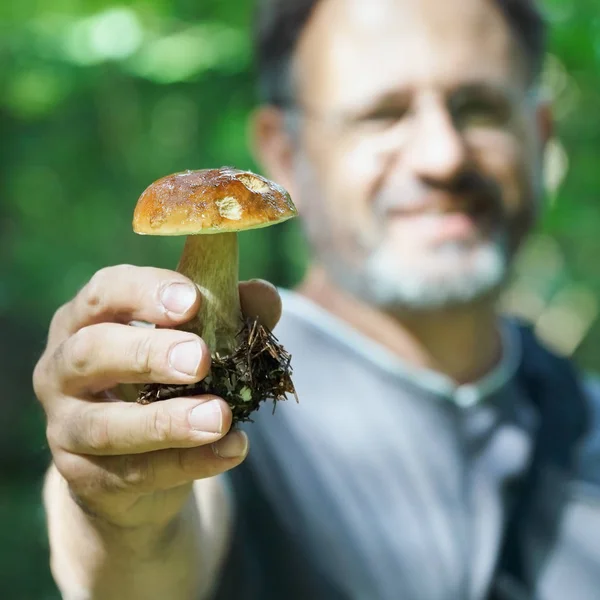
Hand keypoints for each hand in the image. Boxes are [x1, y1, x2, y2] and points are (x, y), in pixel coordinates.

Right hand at [34, 265, 280, 529]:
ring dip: (166, 421)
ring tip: (220, 417)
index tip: (192, 300)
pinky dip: (187, 462)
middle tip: (199, 359)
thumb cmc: (163, 381)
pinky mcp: (83, 476)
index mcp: (88, 320)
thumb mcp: (193, 340)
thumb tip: (266, 295)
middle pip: (91, 352)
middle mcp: (63, 369)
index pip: (105, 292)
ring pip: (105, 424)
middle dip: (147, 354)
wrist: (130, 462)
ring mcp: (65, 426)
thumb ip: (230, 315)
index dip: (146, 292)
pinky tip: (232, 449)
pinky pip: (133, 472)